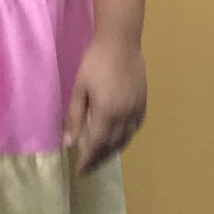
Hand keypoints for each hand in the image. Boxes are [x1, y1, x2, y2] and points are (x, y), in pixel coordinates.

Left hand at [67, 36, 147, 173]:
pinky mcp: (143, 102)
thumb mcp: (79, 88)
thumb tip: (69, 143)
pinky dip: (126, 138)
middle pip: (111, 146)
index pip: (96, 145)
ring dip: (112, 151)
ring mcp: (136, 109)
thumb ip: (75, 117)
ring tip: (101, 157)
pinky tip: (119, 138)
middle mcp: (124, 116)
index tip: (79, 173)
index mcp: (106, 113)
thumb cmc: (95, 62)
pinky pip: (135, 127)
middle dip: (99, 159)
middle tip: (88, 168)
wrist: (121, 41)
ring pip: (125, 139)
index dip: (87, 161)